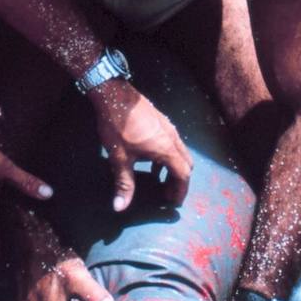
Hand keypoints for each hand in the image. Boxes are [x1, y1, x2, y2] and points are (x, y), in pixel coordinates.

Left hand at [88, 78, 192, 211]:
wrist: (114, 93)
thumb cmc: (117, 126)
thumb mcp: (119, 157)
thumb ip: (124, 183)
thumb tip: (120, 207)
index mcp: (166, 149)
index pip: (183, 174)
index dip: (180, 191)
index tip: (172, 203)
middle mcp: (172, 138)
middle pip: (186, 164)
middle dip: (178, 181)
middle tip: (166, 194)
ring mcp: (168, 127)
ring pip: (179, 152)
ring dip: (173, 168)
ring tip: (158, 179)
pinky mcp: (161, 121)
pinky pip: (172, 143)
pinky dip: (167, 156)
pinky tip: (150, 160)